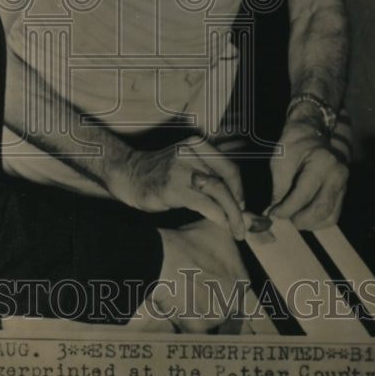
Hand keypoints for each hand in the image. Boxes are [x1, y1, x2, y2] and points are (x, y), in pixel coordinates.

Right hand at [107, 138, 245, 239]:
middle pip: (227, 179)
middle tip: (246, 226)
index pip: (230, 168)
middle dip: (241, 206)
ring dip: (233, 214)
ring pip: (219, 191)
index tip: (243, 210)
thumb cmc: (162, 177)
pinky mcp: (173, 187)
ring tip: (238, 230)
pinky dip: (219, 217)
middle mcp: (191, 152)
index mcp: (198, 145)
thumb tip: (246, 208)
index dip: (241, 191)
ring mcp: (181, 168)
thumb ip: (215, 183)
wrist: (128, 175)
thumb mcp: (189, 171)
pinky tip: (224, 226)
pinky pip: (205, 203)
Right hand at [130, 219, 249, 332]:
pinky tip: (176, 308)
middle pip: (222, 305)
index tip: (202, 276)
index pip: (232, 288)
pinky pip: (192, 330)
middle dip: (208, 299)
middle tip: (190, 286)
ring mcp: (216, 316)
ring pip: (207, 318)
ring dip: (196, 312)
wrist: (163, 257)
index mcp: (242, 281)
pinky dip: (184, 323)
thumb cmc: (189, 241)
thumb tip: (265, 222)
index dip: (215, 282)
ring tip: (180, 295)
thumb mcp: (219, 226)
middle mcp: (234, 301)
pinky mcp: (198, 327)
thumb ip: (246, 223)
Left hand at [268, 121, 347, 228]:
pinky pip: (333, 214)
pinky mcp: (343, 192)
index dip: (286, 210)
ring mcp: (344, 184)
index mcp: (322, 163)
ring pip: (329, 217)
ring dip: (309, 224)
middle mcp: (337, 175)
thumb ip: (278, 189)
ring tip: (292, 218)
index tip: (273, 214)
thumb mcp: (280, 162)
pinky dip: (318, 221)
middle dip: (299, 220)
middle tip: (283, 218)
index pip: (303, 196)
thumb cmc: (294, 144)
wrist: (312, 133)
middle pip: (320, 210)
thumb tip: (273, 214)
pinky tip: (304, 217)